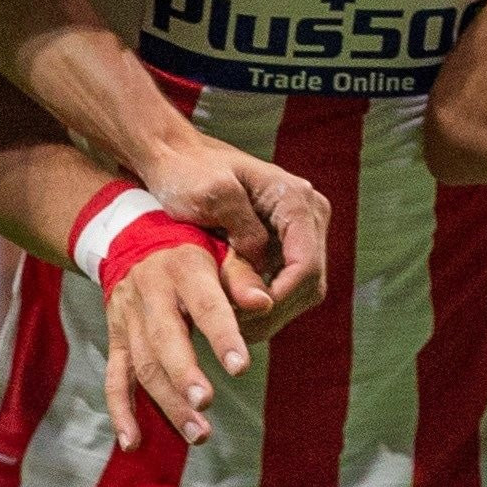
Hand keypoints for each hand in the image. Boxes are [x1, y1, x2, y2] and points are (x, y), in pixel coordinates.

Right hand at [102, 242, 253, 450]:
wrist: (133, 240)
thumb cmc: (193, 251)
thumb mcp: (220, 251)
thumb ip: (242, 278)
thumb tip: (265, 304)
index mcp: (183, 269)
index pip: (205, 305)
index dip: (222, 336)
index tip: (240, 367)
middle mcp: (151, 294)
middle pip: (164, 340)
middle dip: (183, 375)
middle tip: (205, 406)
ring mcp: (128, 319)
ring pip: (143, 365)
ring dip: (167, 403)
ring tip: (198, 435)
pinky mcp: (116, 340)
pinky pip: (115, 378)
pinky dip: (121, 412)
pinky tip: (133, 442)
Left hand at [140, 133, 329, 340]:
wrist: (176, 159)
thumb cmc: (189, 172)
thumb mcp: (211, 198)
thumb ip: (243, 238)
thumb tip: (264, 286)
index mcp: (295, 199)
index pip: (306, 265)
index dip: (278, 299)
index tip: (242, 318)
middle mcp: (308, 214)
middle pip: (310, 284)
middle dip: (273, 311)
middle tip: (234, 328)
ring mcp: (300, 230)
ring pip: (302, 291)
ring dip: (269, 312)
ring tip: (231, 325)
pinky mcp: (287, 244)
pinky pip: (287, 286)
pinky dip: (264, 303)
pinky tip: (235, 313)